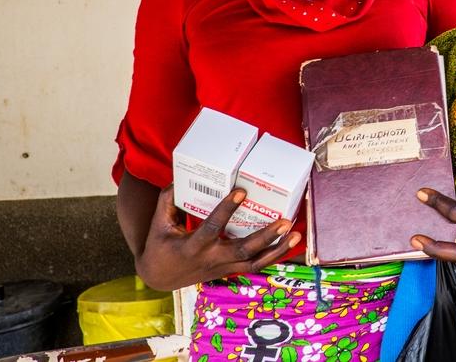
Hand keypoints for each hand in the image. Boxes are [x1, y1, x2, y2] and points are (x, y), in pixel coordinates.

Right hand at [135, 185, 300, 290]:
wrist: (159, 278)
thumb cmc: (160, 246)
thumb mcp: (159, 223)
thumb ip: (168, 200)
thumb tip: (180, 177)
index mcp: (193, 246)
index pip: (212, 227)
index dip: (226, 210)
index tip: (241, 191)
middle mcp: (211, 259)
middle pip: (243, 251)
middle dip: (266, 236)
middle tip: (285, 221)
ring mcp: (223, 267)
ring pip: (254, 263)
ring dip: (277, 250)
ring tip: (296, 235)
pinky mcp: (229, 271)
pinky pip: (255, 266)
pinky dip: (274, 257)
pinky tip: (291, 244)